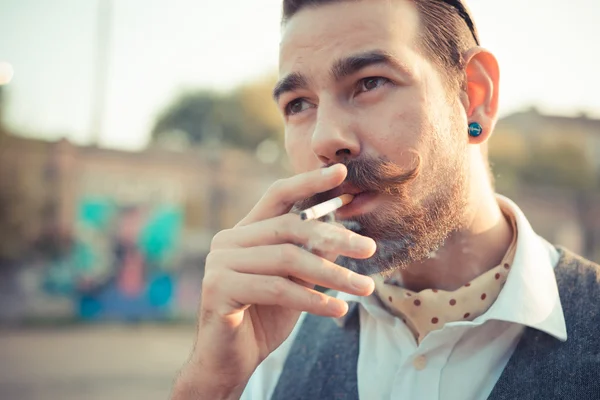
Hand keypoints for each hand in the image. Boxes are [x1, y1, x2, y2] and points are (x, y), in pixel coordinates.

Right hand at [172, 164, 375, 399]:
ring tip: (364, 287)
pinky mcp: (218, 289)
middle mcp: (228, 241)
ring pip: (287, 259)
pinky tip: (338, 309)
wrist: (229, 362)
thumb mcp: (297, 282)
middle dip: (334, 236)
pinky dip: (311, 299)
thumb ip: (313, 255)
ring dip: (332, 273)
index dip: (308, 182)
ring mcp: (219, 264)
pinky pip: (276, 288)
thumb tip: (348, 233)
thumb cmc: (264, 318)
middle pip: (289, 227)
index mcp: (244, 232)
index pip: (277, 196)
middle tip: (369, 248)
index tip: (341, 173)